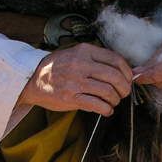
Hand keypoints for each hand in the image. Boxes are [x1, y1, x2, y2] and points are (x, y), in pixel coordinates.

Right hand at [17, 43, 131, 115]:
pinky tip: (106, 110)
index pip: (116, 60)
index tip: (128, 79)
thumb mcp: (75, 53)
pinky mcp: (71, 98)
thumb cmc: (56, 67)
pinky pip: (96, 105)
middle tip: (123, 93)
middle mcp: (82, 65)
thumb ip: (95, 59)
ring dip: (115, 99)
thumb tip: (119, 71)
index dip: (127, 72)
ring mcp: (76, 82)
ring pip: (108, 92)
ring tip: (113, 102)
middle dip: (124, 88)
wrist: (32, 79)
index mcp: (85, 52)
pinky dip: (106, 109)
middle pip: (115, 77)